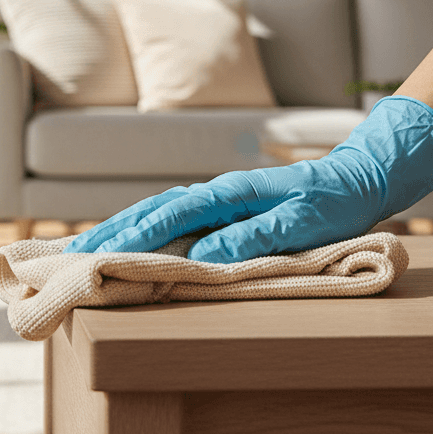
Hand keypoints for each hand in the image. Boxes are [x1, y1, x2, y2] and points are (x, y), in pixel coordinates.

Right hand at [64, 96, 432, 262]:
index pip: (172, 215)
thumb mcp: (302, 223)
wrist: (358, 178)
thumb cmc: (334, 202)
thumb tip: (203, 256)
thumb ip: (254, 238)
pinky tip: (130, 242)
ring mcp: (216, 200)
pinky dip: (144, 229)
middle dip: (113, 231)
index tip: (103, 253)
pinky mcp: (222, 209)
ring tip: (87, 248)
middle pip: (153, 210)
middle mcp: (215, 193)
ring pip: (158, 211)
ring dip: (122, 229)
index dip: (136, 235)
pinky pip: (174, 218)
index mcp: (229, 193)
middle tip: (74, 254)